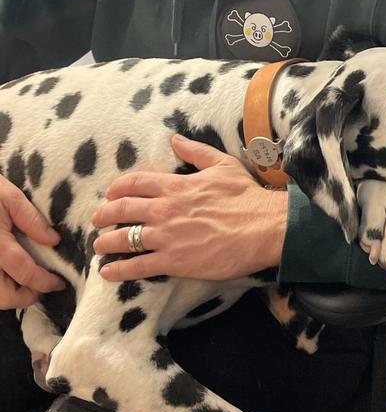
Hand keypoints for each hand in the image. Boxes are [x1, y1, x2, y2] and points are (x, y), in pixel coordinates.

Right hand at [0, 176, 65, 308]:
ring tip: (27, 284)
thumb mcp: (9, 197)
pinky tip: (9, 278)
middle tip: (42, 288)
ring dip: (11, 297)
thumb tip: (54, 241)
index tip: (59, 282)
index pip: (24, 272)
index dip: (44, 282)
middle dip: (26, 297)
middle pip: (4, 296)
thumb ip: (31, 219)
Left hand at [91, 135, 288, 282]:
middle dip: (104, 215)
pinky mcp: (174, 261)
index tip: (109, 194)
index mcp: (176, 186)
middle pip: (122, 210)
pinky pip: (138, 266)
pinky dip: (119, 270)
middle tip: (97, 220)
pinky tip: (108, 272)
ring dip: (106, 243)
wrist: (263, 228)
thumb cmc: (246, 196)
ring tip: (98, 247)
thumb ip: (196, 152)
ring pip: (124, 239)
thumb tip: (175, 139)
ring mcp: (167, 237)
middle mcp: (165, 210)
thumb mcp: (222, 165)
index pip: (135, 183)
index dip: (117, 188)